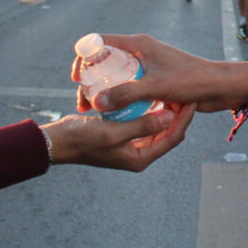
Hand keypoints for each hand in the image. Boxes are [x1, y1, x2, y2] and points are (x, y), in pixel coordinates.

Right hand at [42, 103, 194, 171]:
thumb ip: (143, 126)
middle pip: (167, 130)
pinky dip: (146, 107)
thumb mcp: (115, 133)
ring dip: (162, 107)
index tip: (191, 99)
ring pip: (155, 122)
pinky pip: (142, 118)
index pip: (173, 137)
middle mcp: (138, 152)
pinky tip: (149, 91)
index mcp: (141, 158)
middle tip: (183, 91)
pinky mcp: (122, 132)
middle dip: (176, 111)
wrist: (56, 142)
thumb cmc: (83, 139)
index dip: (184, 118)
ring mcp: (130, 143)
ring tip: (171, 88)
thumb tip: (171, 117)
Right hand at [73, 34, 247, 113]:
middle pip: (106, 62)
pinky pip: (131, 89)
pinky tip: (114, 115)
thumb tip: (95, 101)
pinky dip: (122, 99)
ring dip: (106, 92)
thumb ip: (126, 93)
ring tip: (93, 110)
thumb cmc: (192, 80)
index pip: (101, 42)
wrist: (221, 87)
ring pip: (118, 77)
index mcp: (140, 45)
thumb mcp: (156, 87)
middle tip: (82, 100)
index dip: (84, 56)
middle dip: (92, 80)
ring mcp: (149, 68)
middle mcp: (142, 53)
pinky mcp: (156, 82)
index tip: (76, 77)